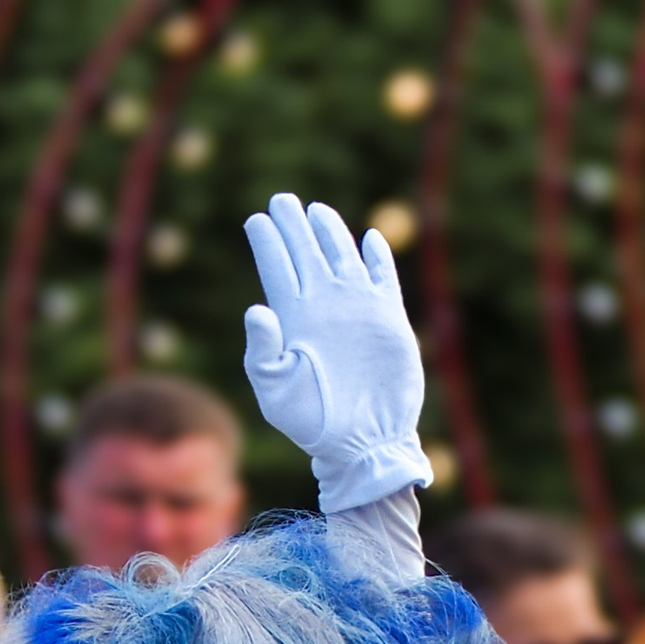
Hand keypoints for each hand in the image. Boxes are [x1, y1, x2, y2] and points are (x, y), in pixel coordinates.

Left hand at [240, 193, 429, 514]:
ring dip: (330, 231)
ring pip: (341, 255)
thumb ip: (261, 353)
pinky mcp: (388, 318)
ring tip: (317, 210)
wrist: (362, 442)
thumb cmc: (313, 423)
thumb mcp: (276, 393)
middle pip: (305, 251)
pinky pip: (383, 277)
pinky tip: (370, 239)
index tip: (256, 219)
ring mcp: (356, 308)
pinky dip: (378, 257)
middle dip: (293, 224)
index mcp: (294, 318)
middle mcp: (323, 306)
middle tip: (282, 200)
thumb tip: (255, 309)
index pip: (276, 267)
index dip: (267, 241)